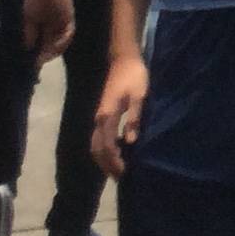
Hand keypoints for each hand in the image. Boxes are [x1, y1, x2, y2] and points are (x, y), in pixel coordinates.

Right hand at [22, 0, 75, 62]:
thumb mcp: (28, 18)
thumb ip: (29, 32)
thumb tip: (27, 48)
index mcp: (46, 28)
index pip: (44, 45)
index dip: (39, 55)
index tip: (33, 64)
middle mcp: (56, 28)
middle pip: (54, 46)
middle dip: (46, 55)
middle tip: (38, 64)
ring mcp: (63, 24)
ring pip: (62, 42)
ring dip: (54, 50)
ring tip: (45, 57)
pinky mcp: (70, 18)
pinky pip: (69, 33)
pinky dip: (62, 40)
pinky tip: (55, 45)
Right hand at [93, 50, 147, 176]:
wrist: (123, 58)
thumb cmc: (134, 75)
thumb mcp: (139, 95)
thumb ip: (134, 117)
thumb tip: (130, 141)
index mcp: (106, 116)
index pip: (107, 146)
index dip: (114, 162)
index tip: (125, 173)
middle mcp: (98, 120)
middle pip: (96, 149)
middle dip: (106, 165)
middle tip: (120, 177)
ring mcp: (98, 117)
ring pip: (95, 144)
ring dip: (104, 159)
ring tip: (117, 169)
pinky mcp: (102, 114)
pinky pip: (99, 138)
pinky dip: (104, 149)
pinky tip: (117, 152)